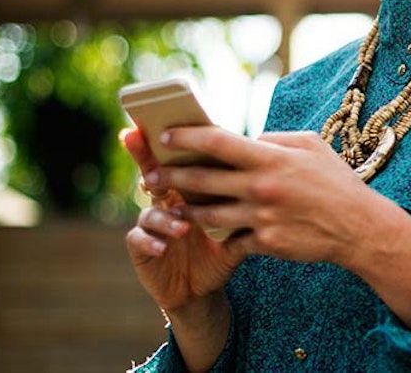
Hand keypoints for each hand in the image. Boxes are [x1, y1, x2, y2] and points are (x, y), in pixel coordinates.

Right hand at [122, 128, 245, 314]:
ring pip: (150, 210)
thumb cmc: (222, 249)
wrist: (203, 288)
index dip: (170, 140)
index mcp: (188, 188)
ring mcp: (150, 223)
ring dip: (164, 216)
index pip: (179, 158)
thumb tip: (272, 167)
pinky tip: (163, 247)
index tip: (165, 122)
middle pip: (152, 172)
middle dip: (145, 157)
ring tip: (183, 226)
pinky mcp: (141, 248)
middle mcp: (165, 200)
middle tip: (146, 148)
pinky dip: (150, 241)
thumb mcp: (237, 223)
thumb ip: (247, 197)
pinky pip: (139, 239)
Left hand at [145, 127, 378, 266]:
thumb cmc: (335, 181)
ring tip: (169, 205)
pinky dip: (220, 234)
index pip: (217, 142)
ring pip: (208, 214)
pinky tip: (207, 232)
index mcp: (270, 158)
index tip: (165, 136)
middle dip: (170, 176)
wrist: (358, 227)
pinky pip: (232, 239)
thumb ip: (275, 140)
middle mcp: (261, 187)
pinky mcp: (265, 243)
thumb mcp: (311, 145)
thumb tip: (248, 139)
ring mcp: (261, 217)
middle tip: (150, 175)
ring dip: (185, 209)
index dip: (186, 137)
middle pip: (201, 180)